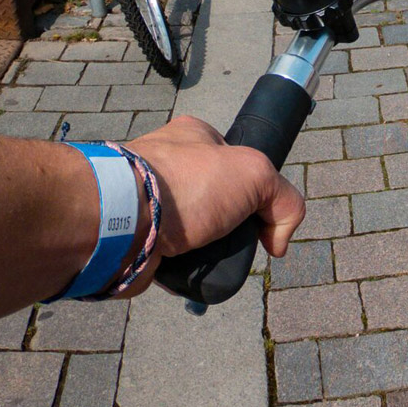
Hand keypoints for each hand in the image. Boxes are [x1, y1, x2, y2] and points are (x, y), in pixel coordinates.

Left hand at [121, 116, 304, 296]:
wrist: (122, 223)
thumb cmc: (185, 184)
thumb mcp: (257, 173)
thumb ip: (285, 200)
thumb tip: (278, 242)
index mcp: (193, 137)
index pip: (235, 159)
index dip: (253, 185)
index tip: (259, 207)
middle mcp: (170, 165)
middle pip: (219, 200)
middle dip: (231, 223)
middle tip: (235, 236)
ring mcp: (153, 202)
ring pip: (200, 232)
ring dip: (211, 249)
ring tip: (210, 256)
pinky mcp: (142, 238)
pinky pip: (178, 258)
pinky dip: (188, 269)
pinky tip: (189, 269)